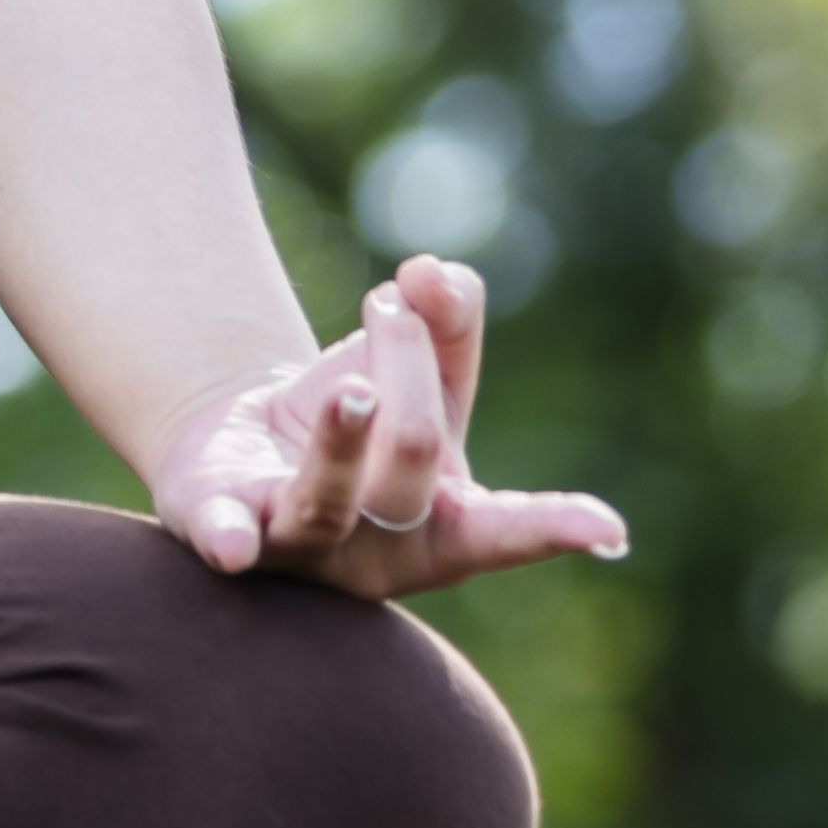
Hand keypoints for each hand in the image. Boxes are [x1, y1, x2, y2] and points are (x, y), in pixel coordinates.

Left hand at [147, 258, 627, 599]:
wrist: (247, 445)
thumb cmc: (364, 419)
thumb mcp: (420, 367)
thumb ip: (449, 318)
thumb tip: (437, 274)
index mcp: (445, 527)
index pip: (503, 530)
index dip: (554, 526)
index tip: (606, 528)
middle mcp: (378, 553)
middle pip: (410, 458)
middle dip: (405, 361)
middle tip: (386, 304)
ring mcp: (300, 548)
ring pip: (327, 502)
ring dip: (341, 435)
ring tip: (349, 384)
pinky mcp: (221, 525)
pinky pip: (228, 535)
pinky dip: (232, 539)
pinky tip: (233, 545)